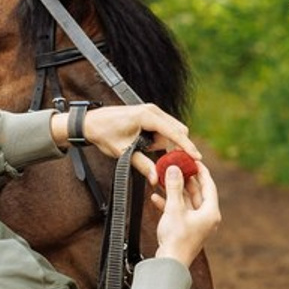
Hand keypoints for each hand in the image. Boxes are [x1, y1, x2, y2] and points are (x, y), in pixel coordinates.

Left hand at [60, 103, 200, 183]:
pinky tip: (146, 148)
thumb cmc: (105, 134)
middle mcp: (152, 110)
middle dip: (175, 148)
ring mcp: (152, 112)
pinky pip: (163, 130)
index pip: (174, 132)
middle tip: (167, 164)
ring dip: (164, 145)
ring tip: (145, 153)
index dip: (186, 146)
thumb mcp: (123, 152)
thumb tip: (155, 178)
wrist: (91, 123)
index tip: (197, 158)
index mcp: (146, 116)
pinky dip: (159, 141)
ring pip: (170, 132)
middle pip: (177, 131)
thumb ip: (142, 165)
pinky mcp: (149, 116)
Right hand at [151, 158, 219, 267]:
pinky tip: (156, 198)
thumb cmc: (176, 238)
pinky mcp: (185, 230)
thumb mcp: (174, 209)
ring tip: (163, 179)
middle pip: (197, 193)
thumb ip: (174, 187)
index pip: (209, 185)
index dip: (201, 171)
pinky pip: (179, 212)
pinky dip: (170, 204)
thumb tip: (174, 168)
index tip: (194, 160)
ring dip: (175, 191)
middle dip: (185, 180)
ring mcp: (196, 225)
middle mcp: (206, 218)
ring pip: (187, 202)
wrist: (170, 264)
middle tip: (177, 166)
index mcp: (210, 212)